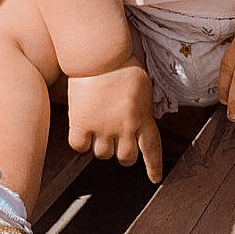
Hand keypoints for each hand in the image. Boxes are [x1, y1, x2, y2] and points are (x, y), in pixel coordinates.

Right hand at [66, 61, 162, 183]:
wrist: (100, 55)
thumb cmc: (122, 63)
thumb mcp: (143, 86)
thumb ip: (143, 106)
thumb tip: (143, 117)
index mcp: (143, 117)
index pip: (152, 149)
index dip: (154, 166)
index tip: (155, 178)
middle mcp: (125, 127)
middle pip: (125, 158)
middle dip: (122, 154)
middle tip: (116, 142)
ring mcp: (102, 127)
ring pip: (102, 155)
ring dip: (101, 146)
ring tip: (98, 130)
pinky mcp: (81, 123)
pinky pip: (79, 146)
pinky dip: (80, 143)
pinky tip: (82, 133)